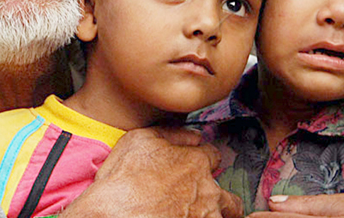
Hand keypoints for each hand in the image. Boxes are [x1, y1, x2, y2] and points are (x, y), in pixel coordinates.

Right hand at [59, 127, 242, 217]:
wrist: (114, 214)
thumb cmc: (123, 176)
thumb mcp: (141, 139)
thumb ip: (173, 133)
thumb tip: (195, 136)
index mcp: (196, 162)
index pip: (214, 156)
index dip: (204, 160)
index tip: (194, 167)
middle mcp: (207, 191)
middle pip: (229, 198)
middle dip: (222, 200)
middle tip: (205, 204)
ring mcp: (204, 217)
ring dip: (216, 217)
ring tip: (200, 216)